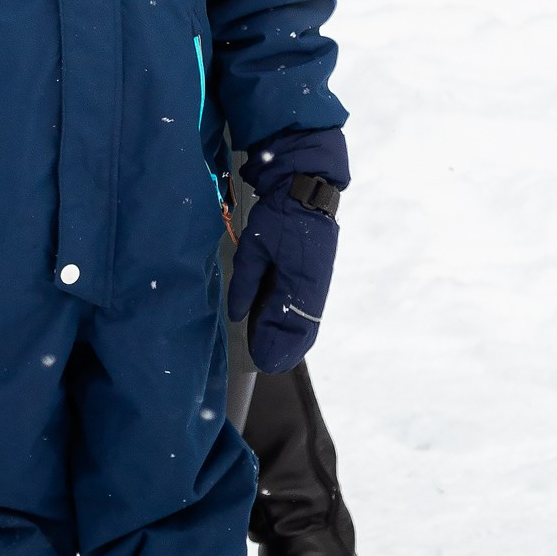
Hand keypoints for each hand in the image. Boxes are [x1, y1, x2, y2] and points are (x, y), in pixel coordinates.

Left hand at [227, 130, 348, 371]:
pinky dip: (303, 327)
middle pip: (301, 330)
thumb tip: (236, 313)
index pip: (283, 323)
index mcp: (297, 281)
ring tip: (280, 357)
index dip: (271, 343)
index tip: (259, 359)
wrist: (307, 190)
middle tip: (268, 365)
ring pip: (309, 323)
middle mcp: (313, 288)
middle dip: (284, 349)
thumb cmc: (279, 215)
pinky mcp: (319, 277)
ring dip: (295, 342)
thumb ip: (246, 282)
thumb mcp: (255, 247)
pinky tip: (293, 334)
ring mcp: (319, 283)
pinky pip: (312, 311)